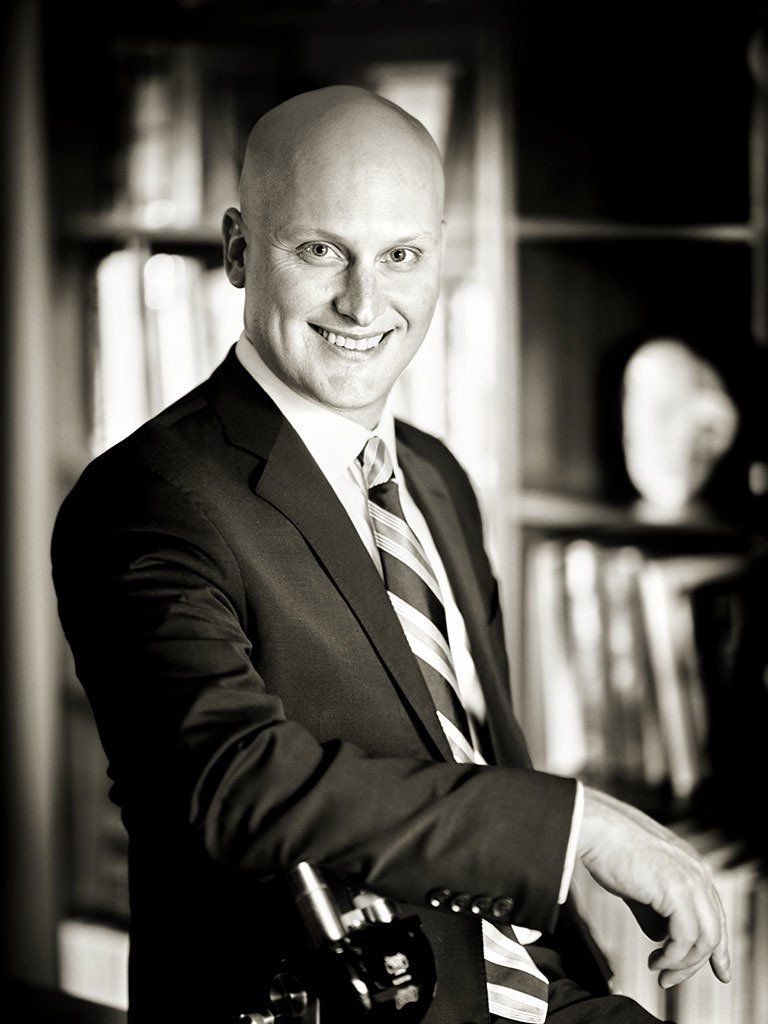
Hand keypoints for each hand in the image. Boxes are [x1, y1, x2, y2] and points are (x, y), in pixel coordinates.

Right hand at [577, 786, 729, 988]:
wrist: (594, 828)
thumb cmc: (608, 849)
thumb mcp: (639, 882)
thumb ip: (653, 908)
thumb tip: (659, 936)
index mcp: (692, 865)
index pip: (715, 914)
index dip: (719, 947)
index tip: (720, 972)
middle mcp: (698, 872)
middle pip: (714, 930)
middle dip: (698, 963)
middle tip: (671, 981)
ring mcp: (690, 880)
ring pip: (705, 939)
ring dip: (682, 964)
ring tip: (659, 971)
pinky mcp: (676, 891)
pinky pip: (685, 938)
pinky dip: (672, 957)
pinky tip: (654, 961)